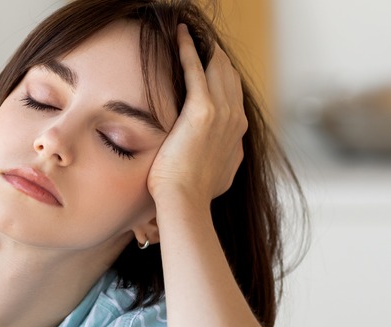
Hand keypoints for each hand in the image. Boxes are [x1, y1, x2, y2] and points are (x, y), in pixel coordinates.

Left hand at [147, 24, 246, 208]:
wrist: (185, 202)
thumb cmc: (193, 196)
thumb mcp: (219, 175)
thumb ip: (224, 158)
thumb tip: (225, 156)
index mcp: (238, 133)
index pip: (233, 95)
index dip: (223, 77)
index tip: (211, 64)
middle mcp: (235, 118)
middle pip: (229, 76)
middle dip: (216, 57)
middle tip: (201, 40)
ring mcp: (222, 113)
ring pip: (216, 68)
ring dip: (203, 48)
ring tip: (187, 33)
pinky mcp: (202, 110)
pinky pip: (195, 69)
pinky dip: (188, 49)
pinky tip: (180, 35)